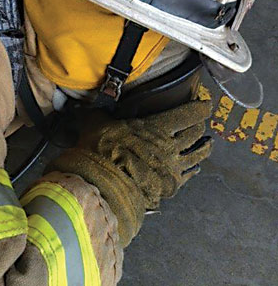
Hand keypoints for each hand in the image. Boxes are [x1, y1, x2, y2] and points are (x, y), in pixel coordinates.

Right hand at [80, 100, 212, 208]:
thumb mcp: (96, 124)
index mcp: (156, 127)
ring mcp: (172, 167)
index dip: (199, 108)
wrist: (103, 183)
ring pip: (197, 155)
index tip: (205, 104)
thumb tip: (81, 106)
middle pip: (195, 134)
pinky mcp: (170, 186)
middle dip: (200, 126)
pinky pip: (188, 176)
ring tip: (209, 144)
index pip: (186, 114)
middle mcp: (170, 145)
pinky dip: (193, 171)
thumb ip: (95, 114)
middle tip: (202, 123)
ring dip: (205, 149)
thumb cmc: (102, 151)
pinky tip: (195, 169)